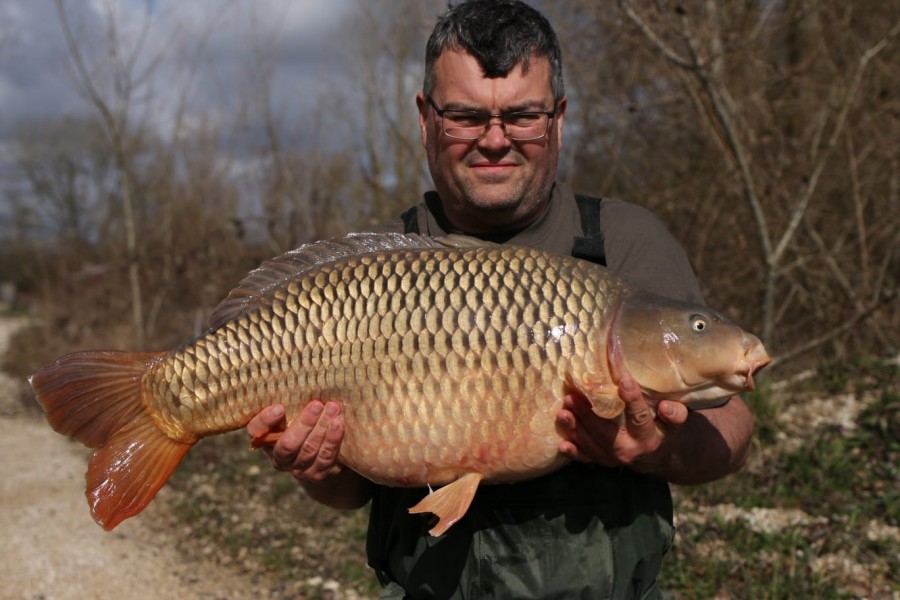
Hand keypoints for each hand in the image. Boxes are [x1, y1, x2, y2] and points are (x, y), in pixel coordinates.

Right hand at [246, 400, 343, 481]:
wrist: (322, 454)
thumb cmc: (303, 422)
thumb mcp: (292, 413)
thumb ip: (291, 402)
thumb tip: (301, 373)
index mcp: (265, 439)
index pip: (255, 430)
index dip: (266, 421)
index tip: (280, 408)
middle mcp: (278, 458)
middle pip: (288, 444)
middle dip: (304, 423)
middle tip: (317, 404)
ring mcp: (298, 469)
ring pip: (309, 451)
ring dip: (322, 428)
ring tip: (333, 409)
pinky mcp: (317, 474)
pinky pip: (325, 458)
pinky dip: (333, 440)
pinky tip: (338, 424)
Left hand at [556, 374, 688, 472]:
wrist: (657, 456)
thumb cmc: (663, 430)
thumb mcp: (675, 423)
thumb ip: (675, 414)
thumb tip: (667, 406)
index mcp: (649, 437)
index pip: (640, 416)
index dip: (633, 399)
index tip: (624, 380)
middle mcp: (630, 450)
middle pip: (607, 431)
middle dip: (588, 414)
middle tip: (572, 396)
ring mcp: (614, 459)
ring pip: (593, 444)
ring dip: (576, 428)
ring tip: (562, 413)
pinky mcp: (603, 462)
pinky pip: (587, 458)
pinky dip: (574, 452)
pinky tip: (562, 443)